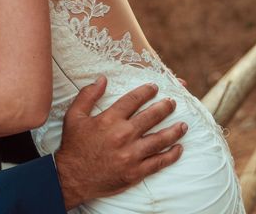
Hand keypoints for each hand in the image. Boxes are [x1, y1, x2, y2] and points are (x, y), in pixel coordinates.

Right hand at [54, 77, 186, 208]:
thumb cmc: (73, 145)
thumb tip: (102, 79)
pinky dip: (172, 155)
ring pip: (160, 139)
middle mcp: (123, 135)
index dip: (146, 91)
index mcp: (109, 120)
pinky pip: (159, 162)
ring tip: (183, 124)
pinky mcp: (136, 172)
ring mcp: (131, 154)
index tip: (154, 87)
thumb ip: (88, 95)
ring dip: (174, 130)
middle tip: (172, 102)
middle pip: (151, 116)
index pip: (133, 100)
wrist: (72, 177)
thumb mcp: (74, 115)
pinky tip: (179, 148)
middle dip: (165, 107)